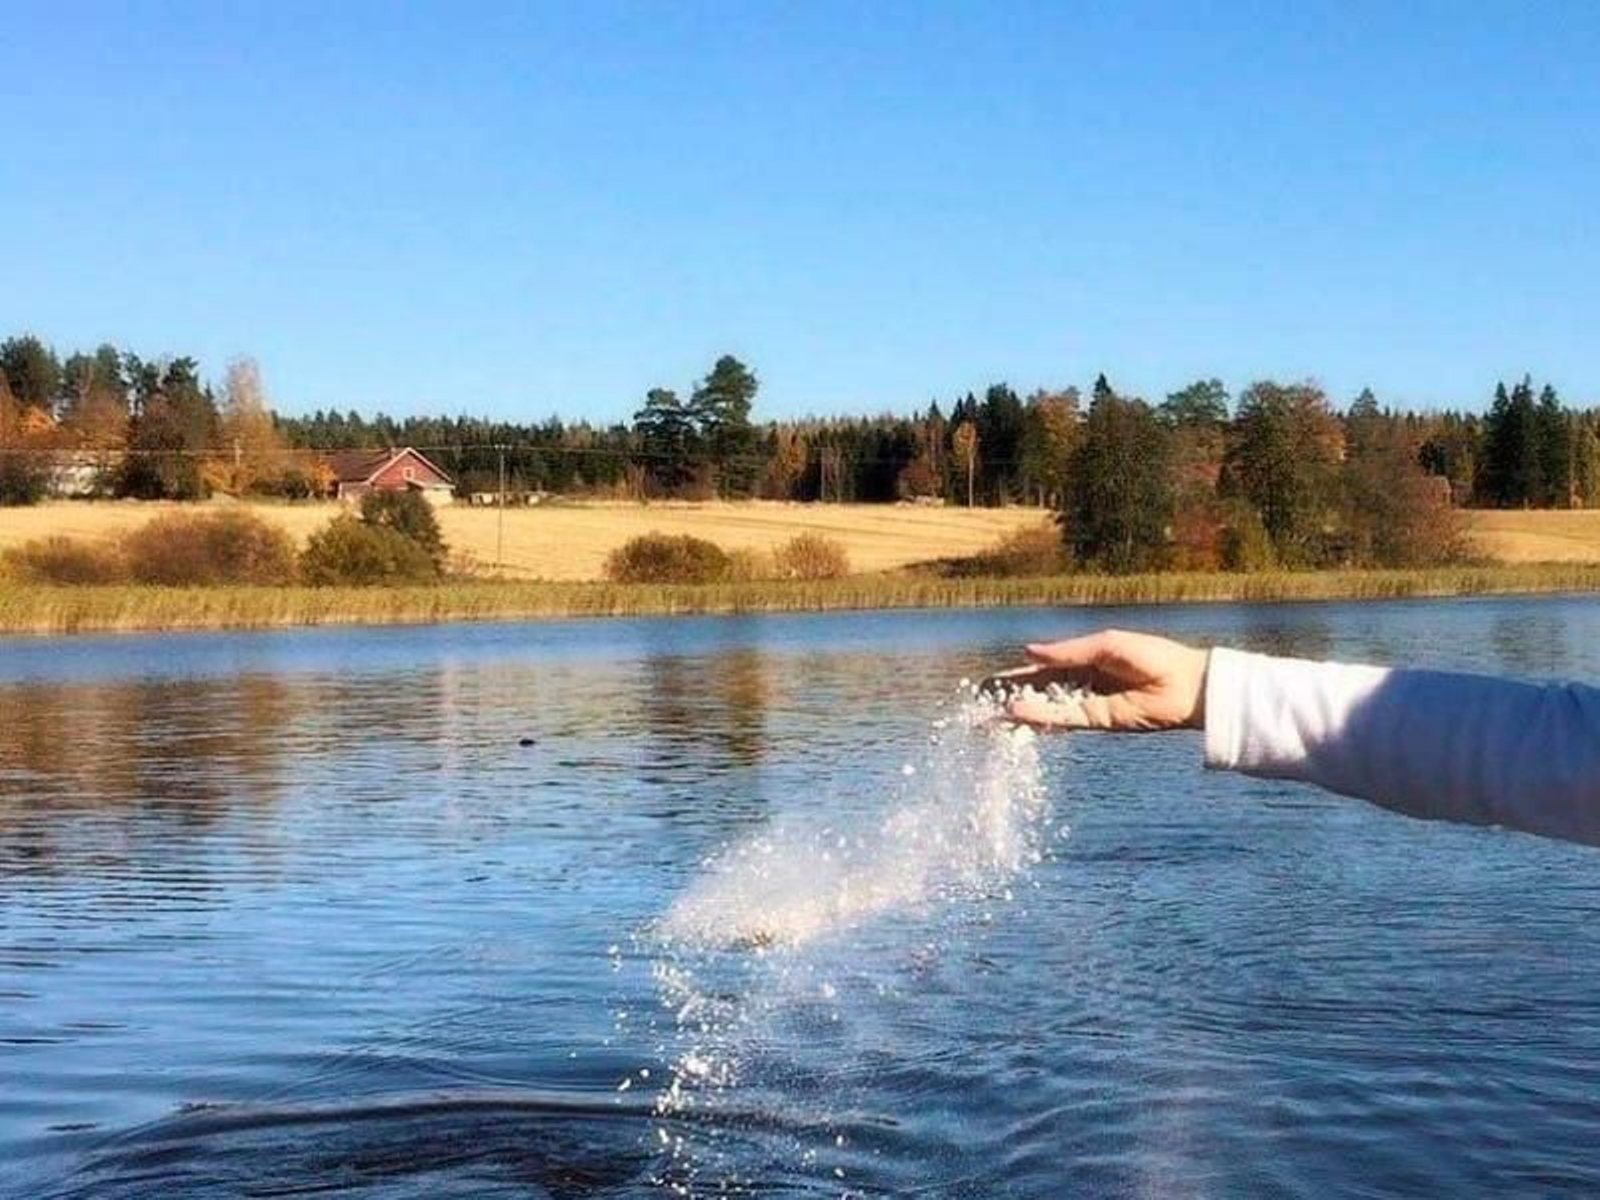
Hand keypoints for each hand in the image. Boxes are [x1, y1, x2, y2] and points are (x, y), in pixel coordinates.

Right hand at [989, 629, 1208, 731]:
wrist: (1187, 684)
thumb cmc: (1153, 655)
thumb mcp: (1105, 645)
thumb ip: (1066, 652)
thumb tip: (1028, 653)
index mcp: (1082, 661)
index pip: (1040, 670)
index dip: (1014, 677)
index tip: (987, 682)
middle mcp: (1080, 685)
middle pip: (1036, 693)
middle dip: (1008, 697)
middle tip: (977, 703)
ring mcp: (1087, 705)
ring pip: (1044, 709)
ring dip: (1017, 712)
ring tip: (988, 716)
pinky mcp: (1097, 722)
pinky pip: (1062, 719)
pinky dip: (1040, 717)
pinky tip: (1017, 714)